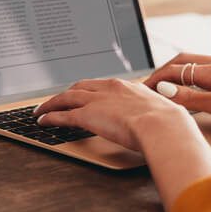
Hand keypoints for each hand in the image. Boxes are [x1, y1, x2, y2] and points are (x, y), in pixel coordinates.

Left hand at [34, 77, 196, 151]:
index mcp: (127, 86)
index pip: (101, 85)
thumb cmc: (168, 124)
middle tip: (58, 100)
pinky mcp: (86, 115)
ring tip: (42, 110)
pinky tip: (43, 121)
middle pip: (80, 87)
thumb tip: (161, 123)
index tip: (83, 95)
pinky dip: (50, 117)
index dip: (89, 90)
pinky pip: (62, 114)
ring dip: (52, 103)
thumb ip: (154, 114)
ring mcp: (96, 100)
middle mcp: (109, 88)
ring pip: (66, 97)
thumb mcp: (162, 112)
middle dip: (67, 93)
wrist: (162, 126)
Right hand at [143, 54, 210, 127]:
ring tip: (171, 85)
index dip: (157, 78)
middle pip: (184, 60)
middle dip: (165, 70)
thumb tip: (165, 88)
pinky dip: (196, 74)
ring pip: (198, 63)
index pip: (175, 69)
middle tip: (152, 84)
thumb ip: (192, 97)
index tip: (144, 88)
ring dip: (180, 71)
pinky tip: (200, 85)